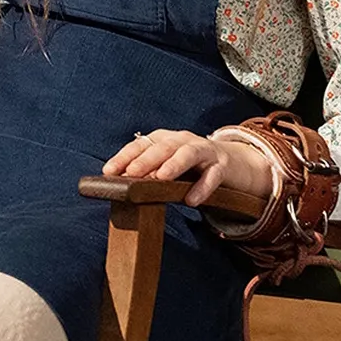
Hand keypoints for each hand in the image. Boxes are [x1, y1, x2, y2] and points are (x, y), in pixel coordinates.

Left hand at [102, 129, 274, 206]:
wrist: (231, 163)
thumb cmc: (191, 167)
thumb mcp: (167, 166)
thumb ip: (148, 174)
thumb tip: (121, 187)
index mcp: (165, 139)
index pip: (141, 145)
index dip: (124, 157)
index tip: (108, 171)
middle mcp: (183, 140)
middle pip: (162, 147)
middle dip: (145, 159)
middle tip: (131, 173)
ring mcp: (204, 151)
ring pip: (188, 154)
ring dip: (173, 164)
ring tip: (160, 178)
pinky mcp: (223, 165)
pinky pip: (213, 175)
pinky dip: (203, 187)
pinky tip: (192, 201)